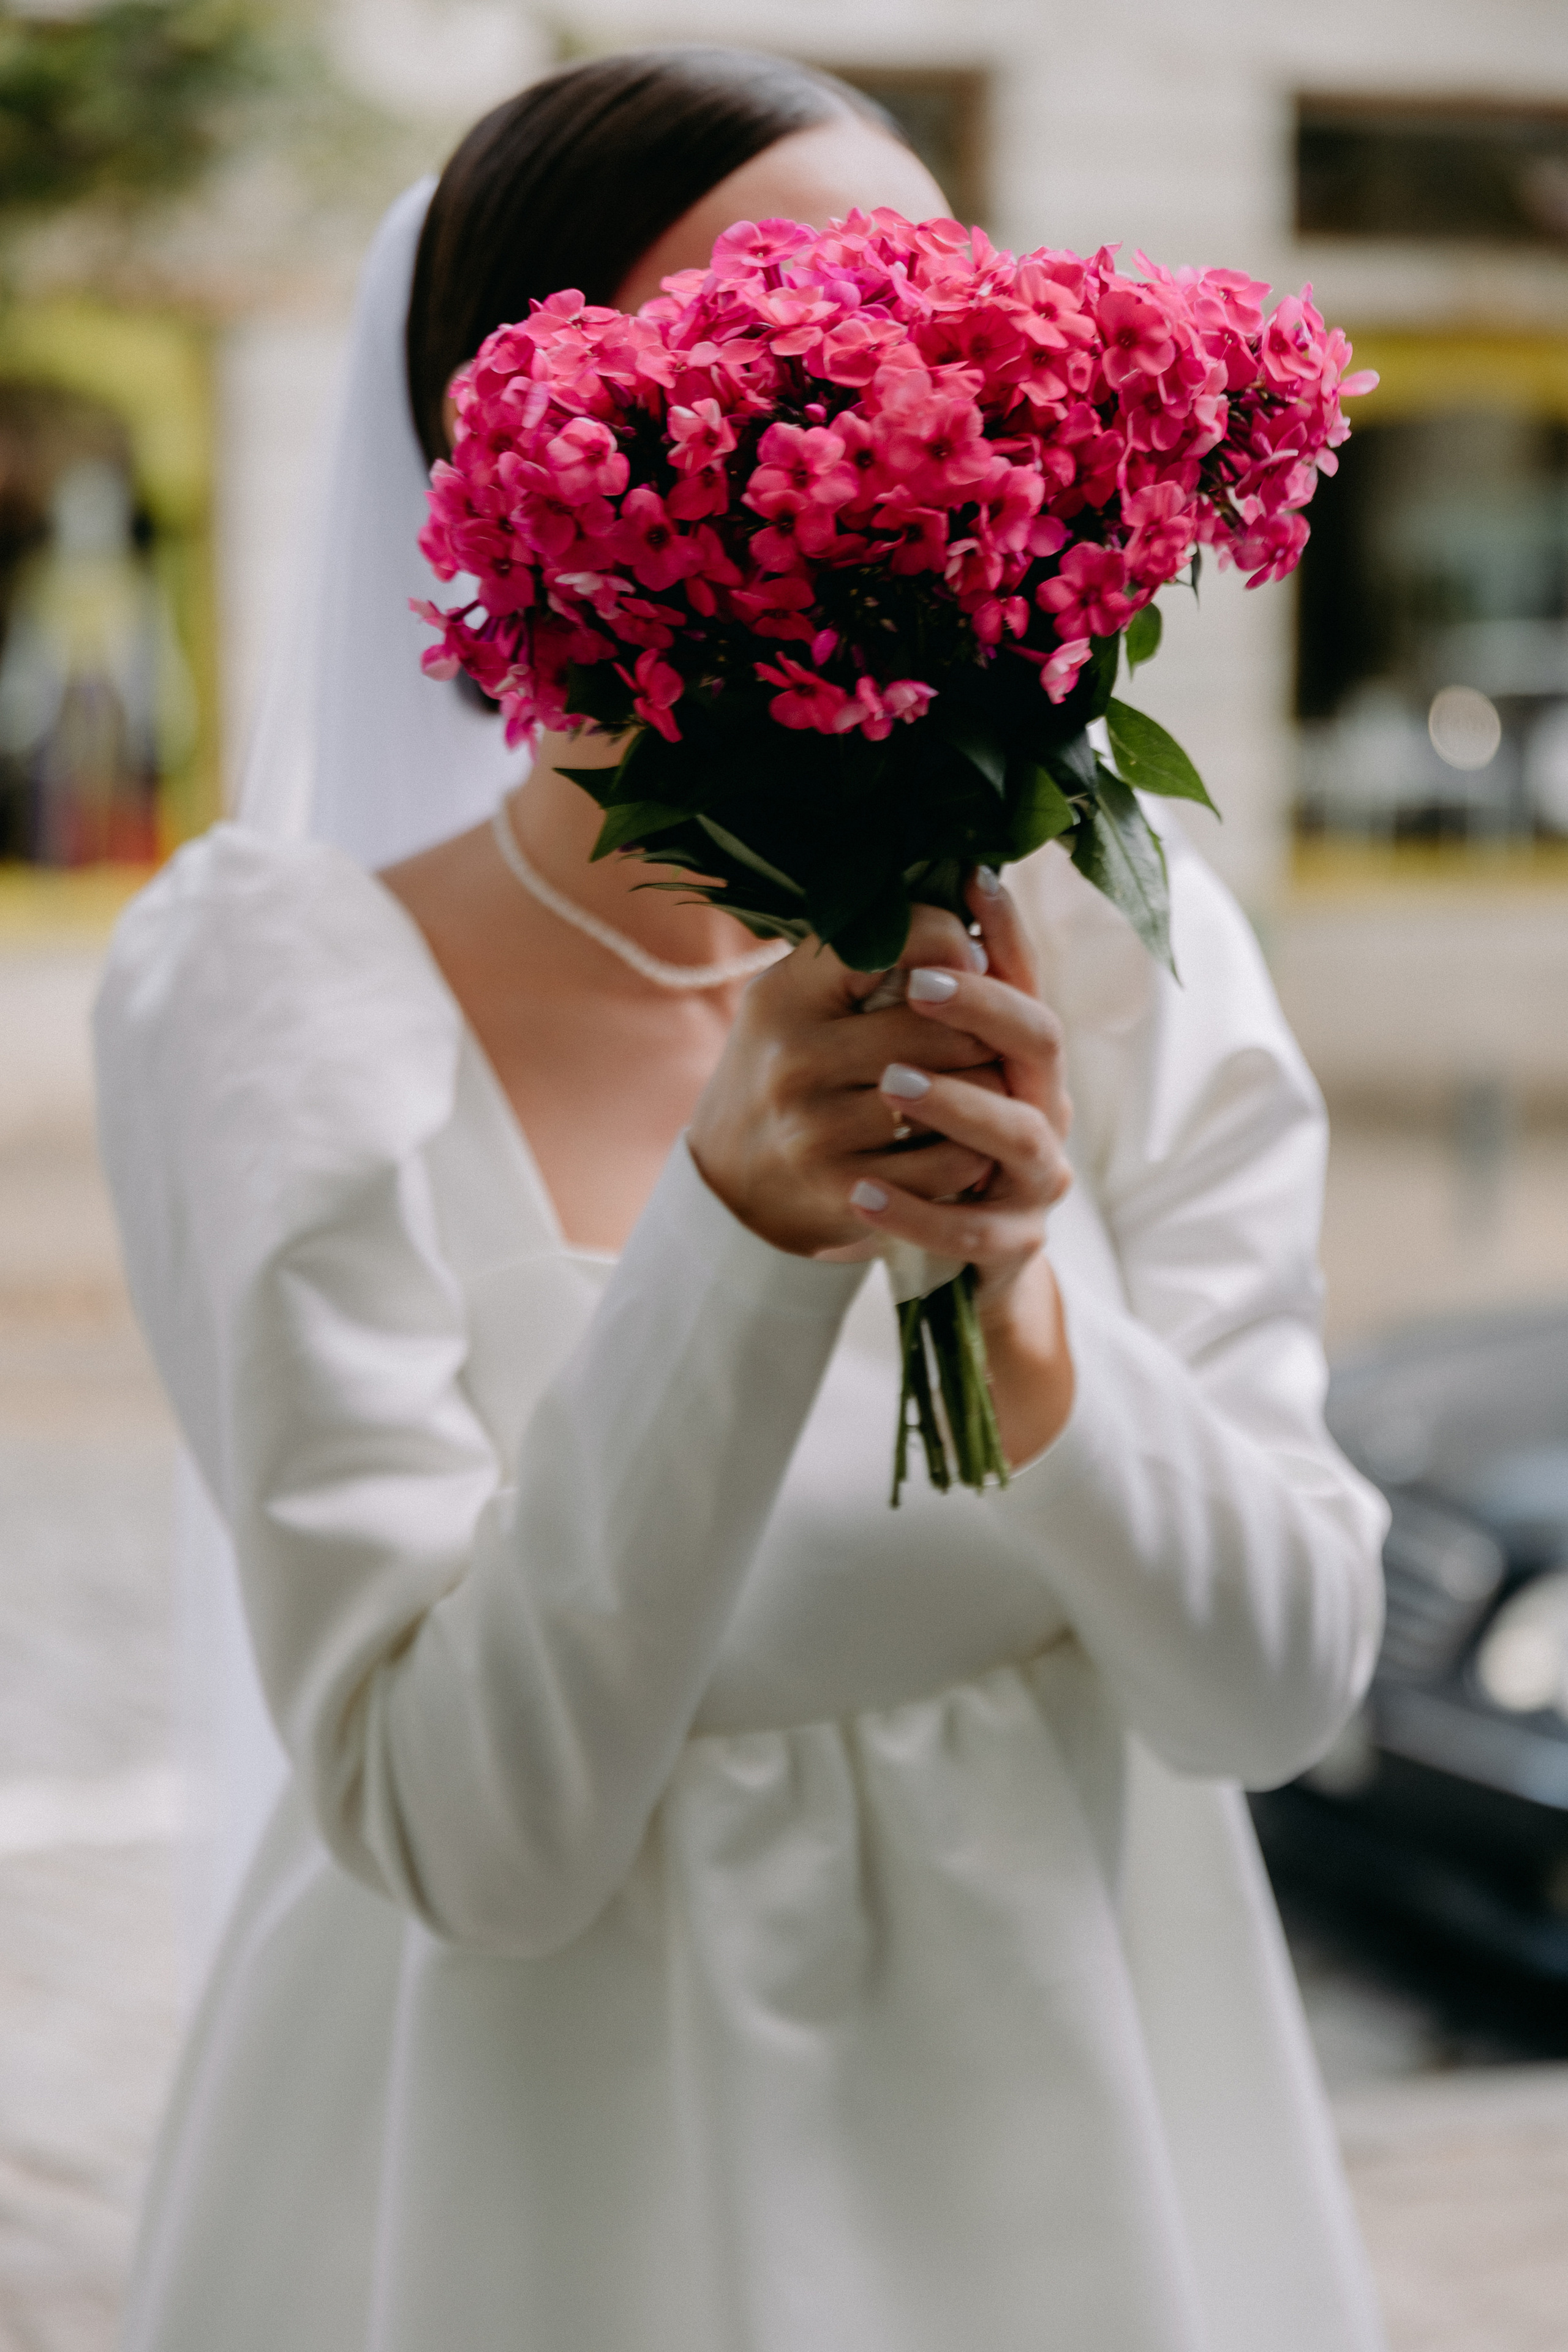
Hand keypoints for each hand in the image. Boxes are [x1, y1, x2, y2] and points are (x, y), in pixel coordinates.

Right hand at [688, 902, 998, 1259]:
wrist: (733, 1181)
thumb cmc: (790, 1066)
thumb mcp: (800, 998)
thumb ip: (867, 951)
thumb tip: (974, 892)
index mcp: (785, 995)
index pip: (886, 941)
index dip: (945, 941)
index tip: (969, 958)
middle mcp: (793, 1059)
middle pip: (934, 1026)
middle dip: (982, 1026)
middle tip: (996, 1031)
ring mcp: (815, 1130)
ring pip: (951, 1092)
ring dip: (990, 1087)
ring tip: (995, 1080)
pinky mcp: (843, 1189)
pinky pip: (947, 1162)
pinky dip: (975, 1148)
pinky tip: (973, 1138)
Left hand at [846, 870, 1076, 1464]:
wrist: (959, 1253)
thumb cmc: (935, 1136)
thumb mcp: (928, 1057)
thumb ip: (918, 988)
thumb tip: (908, 888)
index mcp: (1023, 1052)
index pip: (1026, 977)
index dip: (1005, 933)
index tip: (968, 887)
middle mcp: (1044, 1105)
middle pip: (1039, 1042)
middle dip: (983, 1011)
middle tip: (918, 989)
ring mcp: (1036, 1177)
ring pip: (1017, 1135)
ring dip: (957, 1105)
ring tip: (890, 1082)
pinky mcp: (1011, 1241)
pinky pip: (969, 1229)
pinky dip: (914, 1211)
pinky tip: (859, 1192)